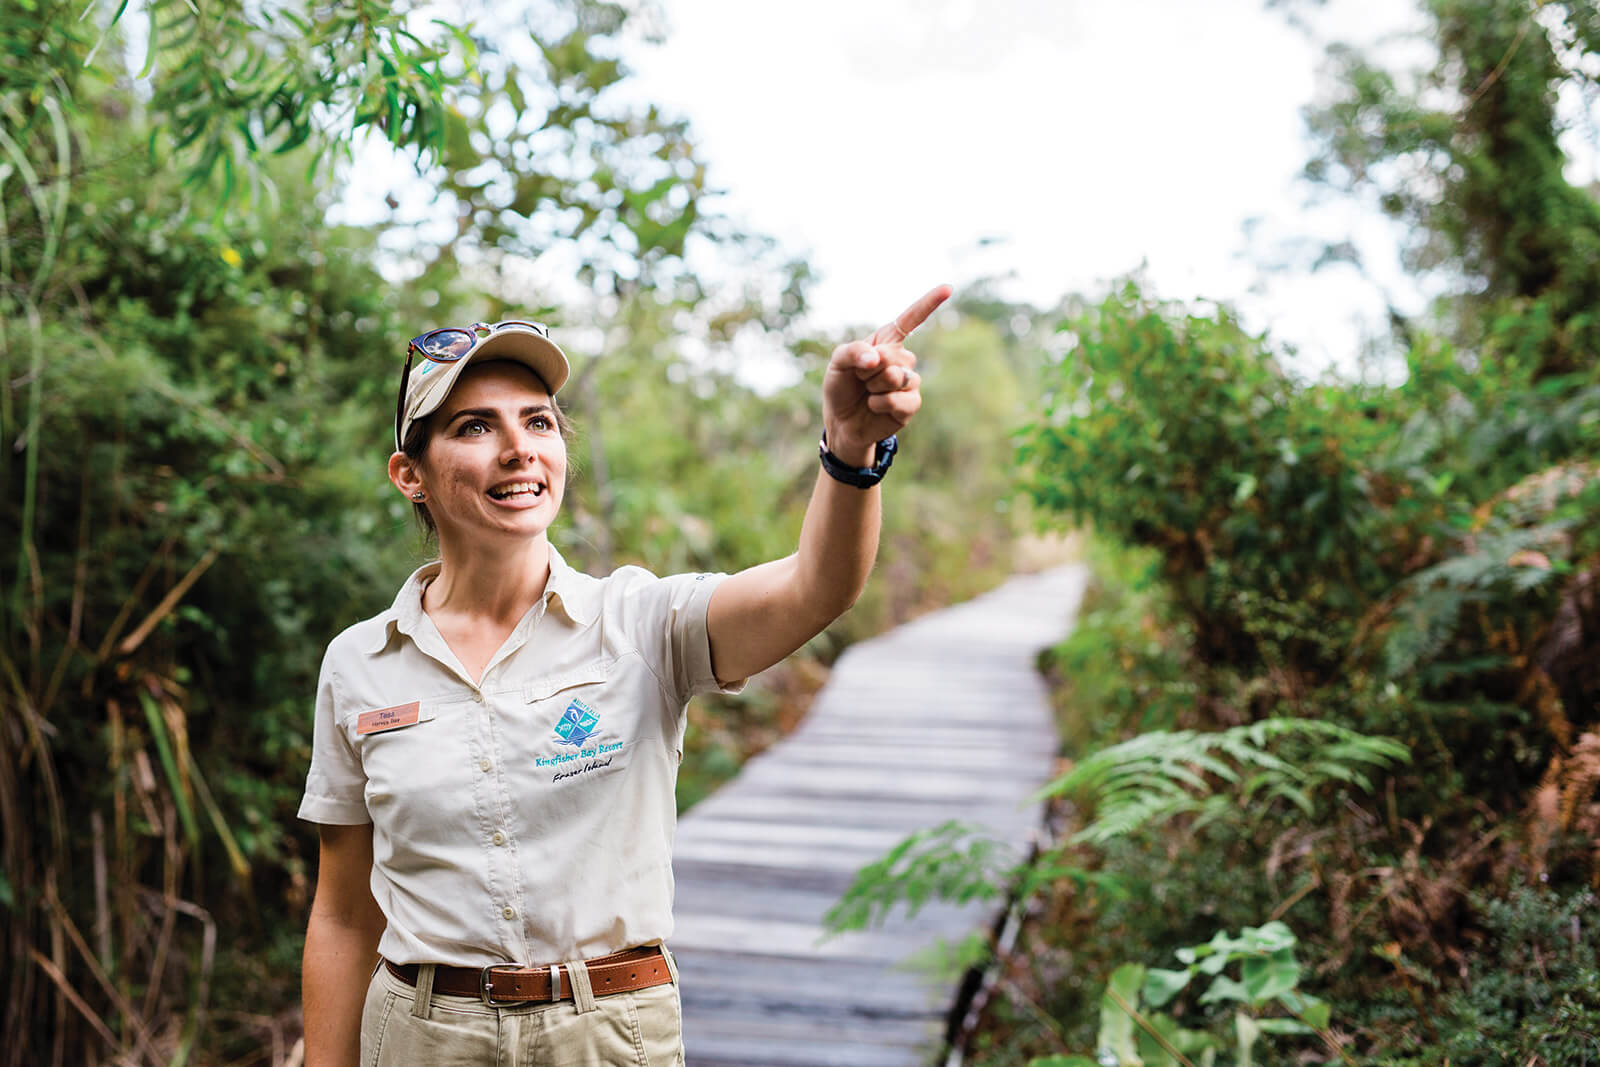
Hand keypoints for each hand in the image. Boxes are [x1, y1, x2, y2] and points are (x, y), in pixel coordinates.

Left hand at [822, 284, 951, 463]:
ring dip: (873, 386)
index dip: (928, 303)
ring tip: (867, 393)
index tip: (947, 288)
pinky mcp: (911, 405)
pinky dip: (879, 404)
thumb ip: (853, 351)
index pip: (910, 320)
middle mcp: (902, 359)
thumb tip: (876, 358)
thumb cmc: (841, 386)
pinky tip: (874, 406)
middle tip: (860, 379)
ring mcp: (909, 382)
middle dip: (868, 369)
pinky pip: (899, 399)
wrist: (841, 421)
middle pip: (893, 355)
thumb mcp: (837, 363)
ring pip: (896, 377)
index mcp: (887, 342)